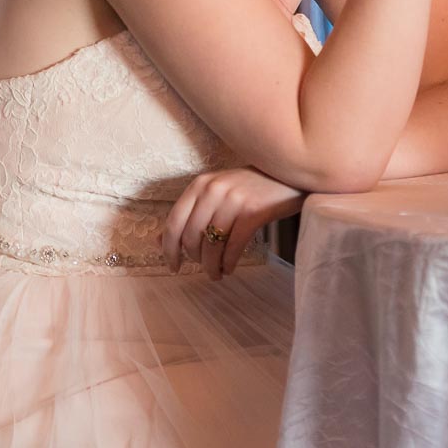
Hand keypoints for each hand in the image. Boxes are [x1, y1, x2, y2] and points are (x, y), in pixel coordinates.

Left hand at [162, 167, 306, 279]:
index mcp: (200, 184)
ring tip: (217, 273)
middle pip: (192, 237)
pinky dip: (228, 263)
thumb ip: (190, 213)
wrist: (289, 174)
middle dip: (194, 260)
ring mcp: (234, 200)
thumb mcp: (216, 193)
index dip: (169, 249)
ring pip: (212, 245)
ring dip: (212, 266)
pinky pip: (233, 246)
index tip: (172, 266)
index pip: (174, 223)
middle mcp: (213, 190)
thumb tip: (157, 240)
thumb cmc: (251, 187)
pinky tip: (229, 268)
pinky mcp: (253, 212)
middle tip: (203, 269)